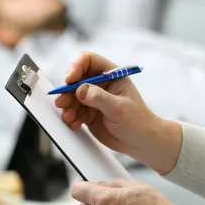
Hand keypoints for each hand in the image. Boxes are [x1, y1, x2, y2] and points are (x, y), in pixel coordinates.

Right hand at [55, 52, 182, 174]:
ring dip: (67, 106)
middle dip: (67, 91)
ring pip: (72, 97)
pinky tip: (74, 124)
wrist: (141, 142)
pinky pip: (74, 111)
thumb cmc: (138, 122)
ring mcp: (94, 99)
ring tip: (68, 117)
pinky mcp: (90, 114)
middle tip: (63, 102)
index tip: (70, 79)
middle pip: (76, 79)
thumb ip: (99, 98)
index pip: (89, 61)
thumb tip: (80, 90)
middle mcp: (101, 85)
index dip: (76, 67)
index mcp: (112, 75)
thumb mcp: (119, 108)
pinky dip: (71, 117)